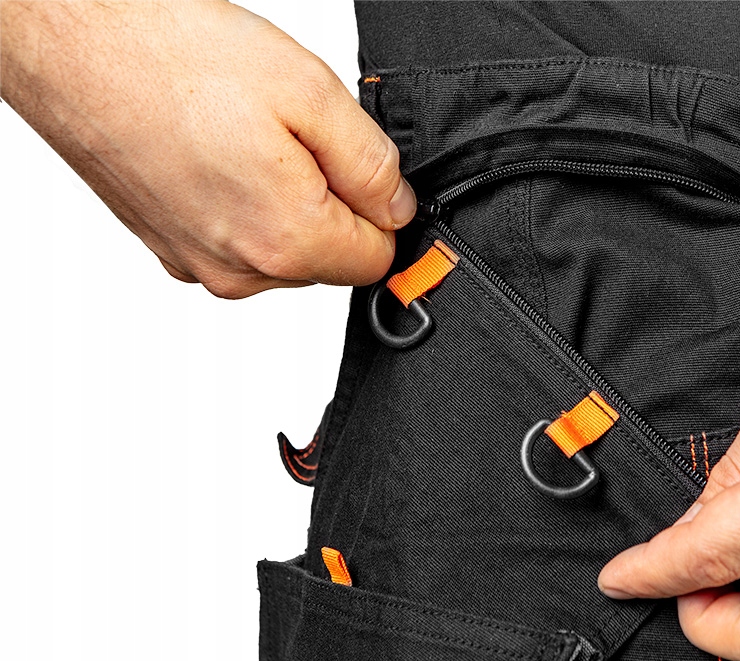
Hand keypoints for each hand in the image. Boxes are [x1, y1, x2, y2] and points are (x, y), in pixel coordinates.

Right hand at [1, 1, 413, 297]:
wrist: (75, 45)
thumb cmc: (174, 58)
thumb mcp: (312, 94)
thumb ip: (373, 167)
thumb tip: (399, 208)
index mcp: (284, 240)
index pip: (376, 259)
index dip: (380, 209)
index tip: (353, 164)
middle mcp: (239, 270)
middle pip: (329, 260)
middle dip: (331, 204)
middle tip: (291, 136)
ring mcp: (198, 263)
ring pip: (283, 252)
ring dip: (285, 203)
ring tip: (246, 138)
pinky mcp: (169, 248)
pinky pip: (237, 241)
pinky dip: (241, 203)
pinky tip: (217, 152)